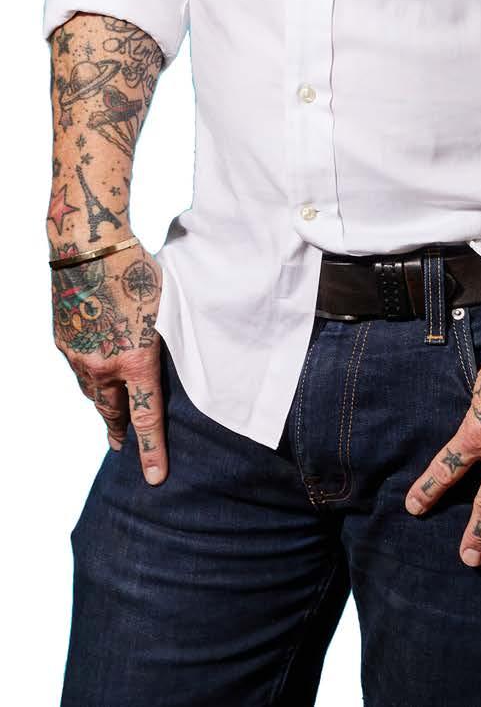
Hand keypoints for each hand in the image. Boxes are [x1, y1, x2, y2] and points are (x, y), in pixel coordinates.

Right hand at [50, 237, 168, 484]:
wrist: (88, 247)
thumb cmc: (137, 268)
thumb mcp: (166, 306)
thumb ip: (165, 339)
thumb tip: (171, 354)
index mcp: (136, 359)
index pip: (146, 417)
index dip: (152, 450)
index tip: (154, 478)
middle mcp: (104, 365)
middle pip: (112, 412)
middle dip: (118, 432)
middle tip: (122, 447)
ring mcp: (79, 355)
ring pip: (92, 391)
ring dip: (102, 404)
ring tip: (109, 416)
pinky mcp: (63, 340)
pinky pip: (78, 368)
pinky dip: (88, 375)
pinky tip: (93, 372)